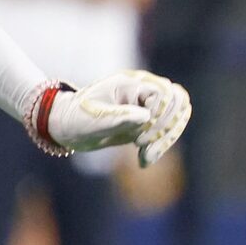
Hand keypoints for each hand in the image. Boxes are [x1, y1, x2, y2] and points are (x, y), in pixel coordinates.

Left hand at [33, 71, 190, 167]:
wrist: (67, 126)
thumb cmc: (75, 118)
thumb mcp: (93, 119)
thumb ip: (118, 117)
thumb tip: (146, 117)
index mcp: (131, 83)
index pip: (165, 93)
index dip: (159, 115)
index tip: (139, 135)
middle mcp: (143, 90)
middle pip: (178, 102)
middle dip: (166, 127)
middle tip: (142, 146)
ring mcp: (147, 105)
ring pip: (178, 116)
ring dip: (167, 139)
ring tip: (146, 158)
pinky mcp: (147, 121)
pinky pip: (167, 130)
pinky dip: (161, 146)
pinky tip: (144, 161)